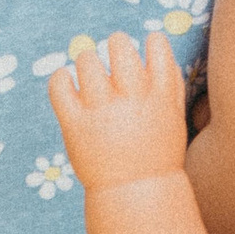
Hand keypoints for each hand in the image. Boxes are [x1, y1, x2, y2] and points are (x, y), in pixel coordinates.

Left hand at [48, 30, 191, 195]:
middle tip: (114, 57)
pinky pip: (59, 85)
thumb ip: (170, 82)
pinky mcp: (75, 124)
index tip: (147, 50)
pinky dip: (61, 78)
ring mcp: (102, 111)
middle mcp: (132, 98)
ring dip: (88, 62)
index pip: (157, 44)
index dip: (151, 41)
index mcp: (160, 95)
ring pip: (86, 60)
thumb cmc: (157, 152)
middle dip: (116, 44)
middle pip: (118, 44)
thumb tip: (156, 46)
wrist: (136, 192)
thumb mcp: (175, 117)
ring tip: (91, 76)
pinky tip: (68, 83)